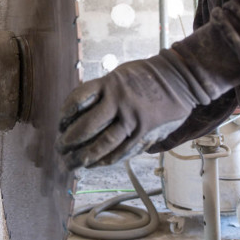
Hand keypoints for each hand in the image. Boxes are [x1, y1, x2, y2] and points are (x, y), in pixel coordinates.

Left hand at [57, 0, 239, 168]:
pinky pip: (122, 150)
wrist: (179, 79)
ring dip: (85, 156)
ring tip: (73, 163)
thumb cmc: (146, 76)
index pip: (78, 100)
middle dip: (70, 141)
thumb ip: (102, 93)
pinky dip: (107, 159)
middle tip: (61, 149)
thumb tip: (80, 114)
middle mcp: (118, 101)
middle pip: (86, 126)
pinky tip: (96, 164)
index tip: (59, 125)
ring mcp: (132, 118)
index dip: (65, 114)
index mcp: (109, 83)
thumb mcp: (120, 75)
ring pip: (102, 143)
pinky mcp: (144, 132)